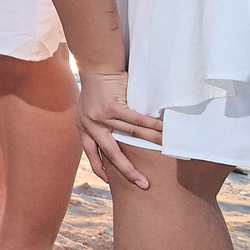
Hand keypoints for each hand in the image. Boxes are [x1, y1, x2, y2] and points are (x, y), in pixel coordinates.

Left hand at [76, 69, 162, 188]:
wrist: (96, 65)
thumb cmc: (97, 86)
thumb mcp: (89, 108)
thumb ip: (100, 123)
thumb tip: (117, 138)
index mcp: (83, 127)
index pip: (90, 153)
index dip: (100, 168)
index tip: (110, 181)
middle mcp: (90, 124)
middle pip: (111, 153)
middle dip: (128, 170)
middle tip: (143, 183)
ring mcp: (101, 116)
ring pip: (131, 134)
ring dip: (151, 141)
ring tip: (165, 150)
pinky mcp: (113, 106)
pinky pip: (136, 120)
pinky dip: (152, 125)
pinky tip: (163, 130)